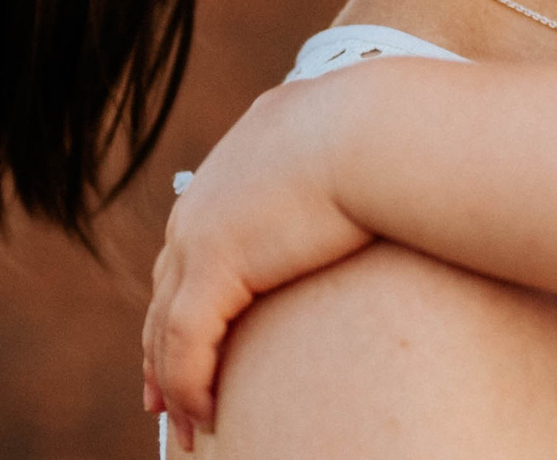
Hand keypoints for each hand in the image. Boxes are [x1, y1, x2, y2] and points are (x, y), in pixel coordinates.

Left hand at [142, 73, 377, 442]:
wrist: (385, 129)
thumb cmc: (396, 133)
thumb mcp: (356, 143)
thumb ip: (348, 164)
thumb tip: (384, 176)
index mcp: (239, 160)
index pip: (197, 238)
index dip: (188, 292)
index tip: (186, 335)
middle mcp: (205, 195)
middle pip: (168, 286)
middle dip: (161, 347)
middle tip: (160, 398)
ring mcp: (202, 229)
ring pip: (166, 325)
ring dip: (172, 382)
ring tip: (188, 426)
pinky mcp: (215, 263)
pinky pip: (186, 344)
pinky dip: (188, 386)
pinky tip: (204, 418)